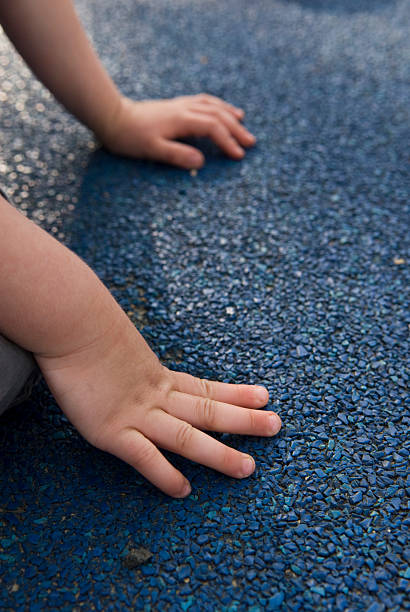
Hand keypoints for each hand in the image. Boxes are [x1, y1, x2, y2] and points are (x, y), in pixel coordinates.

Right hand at [36, 310, 280, 497]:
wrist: (71, 325)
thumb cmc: (89, 331)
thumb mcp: (120, 345)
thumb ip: (134, 363)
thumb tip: (136, 366)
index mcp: (159, 376)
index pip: (205, 388)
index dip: (236, 394)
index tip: (264, 396)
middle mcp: (156, 396)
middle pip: (208, 411)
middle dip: (244, 420)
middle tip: (276, 426)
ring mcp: (137, 414)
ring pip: (187, 437)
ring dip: (218, 453)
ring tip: (247, 468)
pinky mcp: (112, 431)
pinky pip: (145, 457)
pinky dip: (165, 475)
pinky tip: (184, 490)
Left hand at [100, 94, 255, 168]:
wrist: (113, 117)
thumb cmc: (130, 137)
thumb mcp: (152, 150)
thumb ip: (177, 155)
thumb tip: (201, 162)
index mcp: (181, 120)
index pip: (213, 128)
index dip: (228, 141)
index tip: (239, 156)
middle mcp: (184, 109)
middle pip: (218, 115)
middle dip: (236, 129)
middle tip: (251, 143)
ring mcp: (180, 105)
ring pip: (212, 105)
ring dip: (229, 114)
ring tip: (243, 123)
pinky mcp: (176, 105)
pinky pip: (203, 101)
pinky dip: (217, 105)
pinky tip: (221, 110)